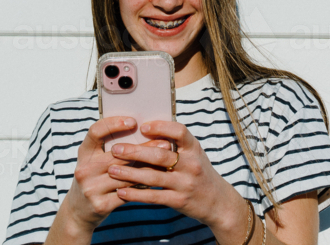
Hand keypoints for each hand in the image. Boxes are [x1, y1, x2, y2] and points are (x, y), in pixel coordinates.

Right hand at [58, 116, 172, 235]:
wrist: (78, 211)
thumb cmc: (94, 178)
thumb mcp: (94, 160)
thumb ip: (110, 147)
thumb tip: (141, 130)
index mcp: (84, 153)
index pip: (96, 131)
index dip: (114, 123)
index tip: (133, 121)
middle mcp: (85, 169)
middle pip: (118, 154)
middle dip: (144, 148)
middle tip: (165, 143)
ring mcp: (91, 188)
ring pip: (127, 175)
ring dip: (149, 168)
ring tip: (166, 163)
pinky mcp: (101, 205)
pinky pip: (128, 193)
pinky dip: (143, 187)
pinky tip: (155, 182)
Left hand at [106, 120, 251, 240]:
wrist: (218, 202)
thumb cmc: (199, 172)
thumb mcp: (194, 154)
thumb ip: (175, 144)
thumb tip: (145, 130)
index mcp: (194, 148)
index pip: (180, 132)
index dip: (161, 127)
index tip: (142, 127)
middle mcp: (191, 164)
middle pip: (160, 155)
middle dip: (134, 152)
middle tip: (115, 149)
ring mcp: (185, 183)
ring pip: (153, 177)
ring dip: (129, 173)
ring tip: (111, 170)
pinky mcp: (179, 201)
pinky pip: (154, 196)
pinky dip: (136, 194)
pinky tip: (121, 192)